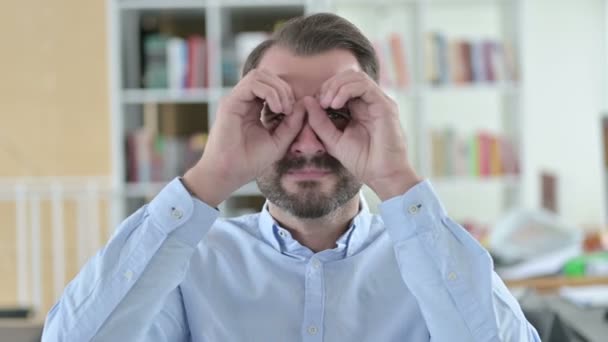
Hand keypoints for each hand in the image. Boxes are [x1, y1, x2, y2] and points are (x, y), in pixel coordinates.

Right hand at [183, 69, 304, 205]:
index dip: (287, 93)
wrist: (229, 174)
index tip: (294, 113)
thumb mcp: (279, 141)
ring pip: (259, 75)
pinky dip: (270, 92)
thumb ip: (292, 123)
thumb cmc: (251, 161)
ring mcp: (236, 100)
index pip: (271, 86)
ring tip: (283, 109)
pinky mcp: (230, 103)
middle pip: (266, 76)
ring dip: (278, 89)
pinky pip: (253, 84)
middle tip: (290, 110)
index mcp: (253, 108)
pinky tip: (277, 109)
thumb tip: (304, 103)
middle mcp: (243, 101)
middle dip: (284, 88)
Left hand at [307, 70, 421, 199]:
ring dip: (336, 86)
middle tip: (319, 102)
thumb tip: (307, 100)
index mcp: (359, 109)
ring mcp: (379, 102)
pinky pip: (364, 86)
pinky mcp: (385, 106)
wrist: (382, 176)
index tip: (313, 105)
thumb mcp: (333, 140)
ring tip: (326, 103)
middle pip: (348, 76)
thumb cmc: (362, 161)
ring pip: (356, 76)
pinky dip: (346, 90)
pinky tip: (335, 104)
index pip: (341, 85)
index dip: (325, 90)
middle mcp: (370, 102)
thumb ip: (319, 122)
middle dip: (329, 85)